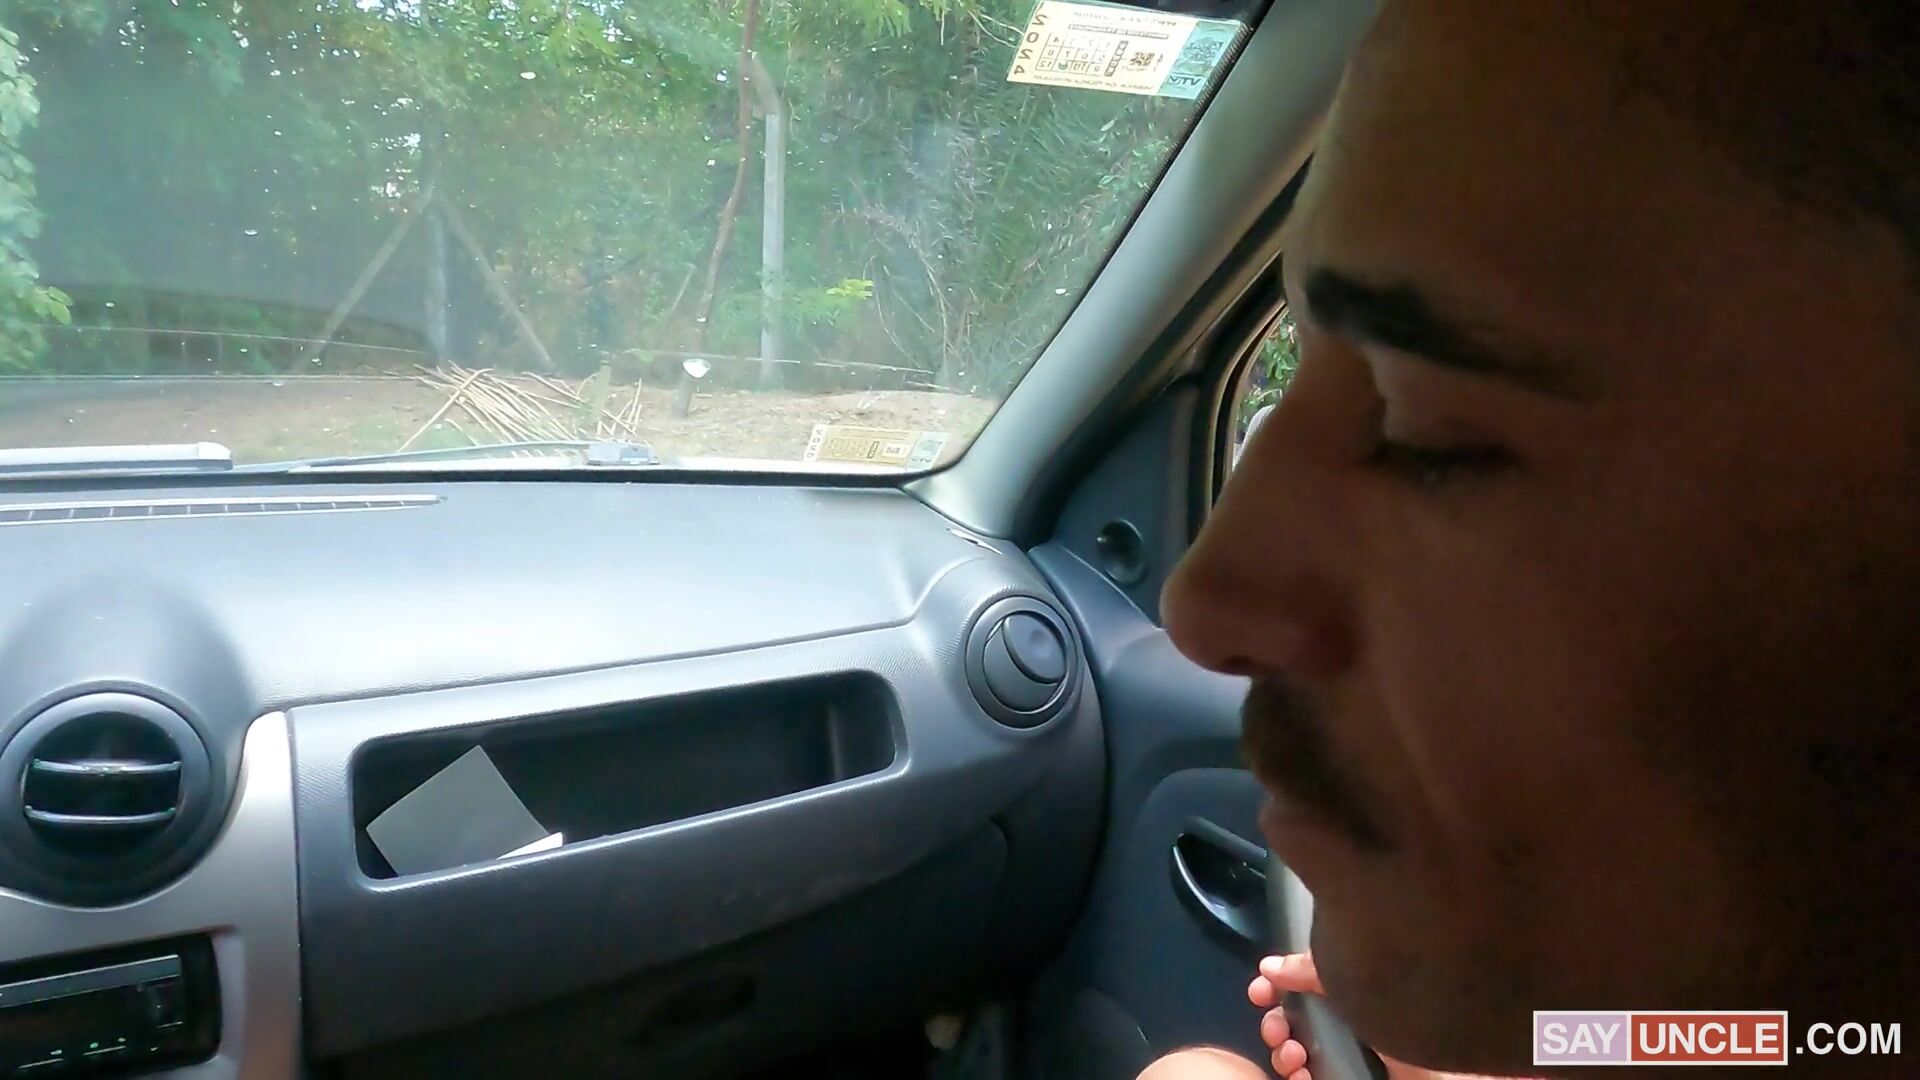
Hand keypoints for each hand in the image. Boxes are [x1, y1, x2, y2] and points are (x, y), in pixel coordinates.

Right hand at [1249, 953, 1502, 1079]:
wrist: (1446, 1061)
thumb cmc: (1408, 1014)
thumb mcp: (1358, 983)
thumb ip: (1314, 970)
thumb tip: (1269, 965)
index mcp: (1347, 989)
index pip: (1298, 984)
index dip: (1273, 987)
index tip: (1259, 990)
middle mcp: (1343, 1019)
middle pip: (1290, 1020)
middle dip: (1274, 1024)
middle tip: (1278, 1029)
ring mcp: (1345, 1053)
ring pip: (1295, 1053)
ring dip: (1284, 1053)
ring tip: (1295, 1056)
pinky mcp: (1347, 1076)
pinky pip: (1311, 1077)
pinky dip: (1297, 1077)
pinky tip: (1302, 1073)